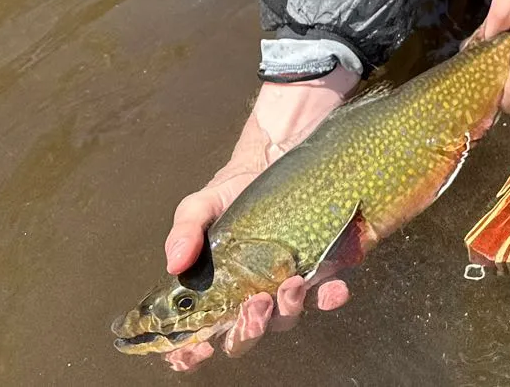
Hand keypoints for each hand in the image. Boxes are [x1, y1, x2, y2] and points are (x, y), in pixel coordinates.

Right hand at [164, 65, 358, 371]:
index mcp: (218, 290)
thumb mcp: (202, 204)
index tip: (196, 350)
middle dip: (249, 329)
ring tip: (290, 284)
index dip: (193, 352)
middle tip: (253, 306)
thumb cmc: (232, 188)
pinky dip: (330, 297)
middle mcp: (251, 295)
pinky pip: (324, 294)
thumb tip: (174, 262)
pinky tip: (335, 289)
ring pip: (286, 317)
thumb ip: (186, 230)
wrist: (273, 159)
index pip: (201, 333)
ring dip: (288, 309)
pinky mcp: (316, 271)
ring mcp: (285, 286)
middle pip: (247, 333)